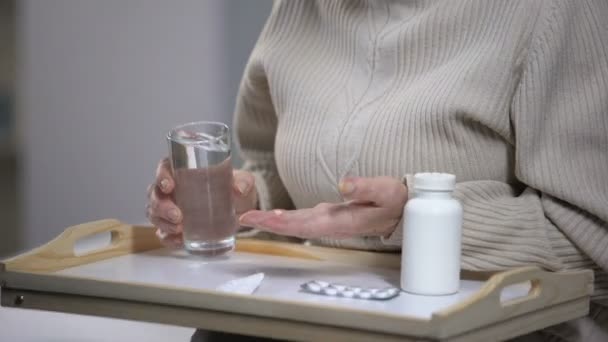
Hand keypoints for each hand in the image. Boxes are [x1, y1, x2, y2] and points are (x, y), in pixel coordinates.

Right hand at [146, 158, 257, 246]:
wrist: (239, 208)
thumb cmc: (233, 188)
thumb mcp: (243, 181)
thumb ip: (243, 181)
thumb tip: (239, 189)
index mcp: (184, 170)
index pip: (164, 167)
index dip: (161, 176)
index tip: (169, 186)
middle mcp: (173, 189)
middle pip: (155, 194)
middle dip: (162, 206)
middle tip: (178, 216)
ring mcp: (170, 208)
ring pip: (154, 214)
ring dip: (162, 223)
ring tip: (179, 230)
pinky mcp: (174, 227)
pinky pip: (163, 233)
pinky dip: (168, 238)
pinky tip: (180, 241)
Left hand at [239, 177, 406, 238]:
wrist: (404, 211)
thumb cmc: (395, 200)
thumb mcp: (386, 191)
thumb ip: (366, 186)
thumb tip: (343, 183)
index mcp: (341, 221)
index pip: (305, 224)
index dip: (280, 223)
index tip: (260, 219)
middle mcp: (331, 224)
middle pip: (294, 227)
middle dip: (267, 223)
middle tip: (243, 218)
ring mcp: (329, 221)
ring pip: (296, 224)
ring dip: (273, 222)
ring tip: (250, 217)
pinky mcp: (330, 216)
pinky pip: (303, 220)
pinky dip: (285, 219)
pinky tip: (273, 217)